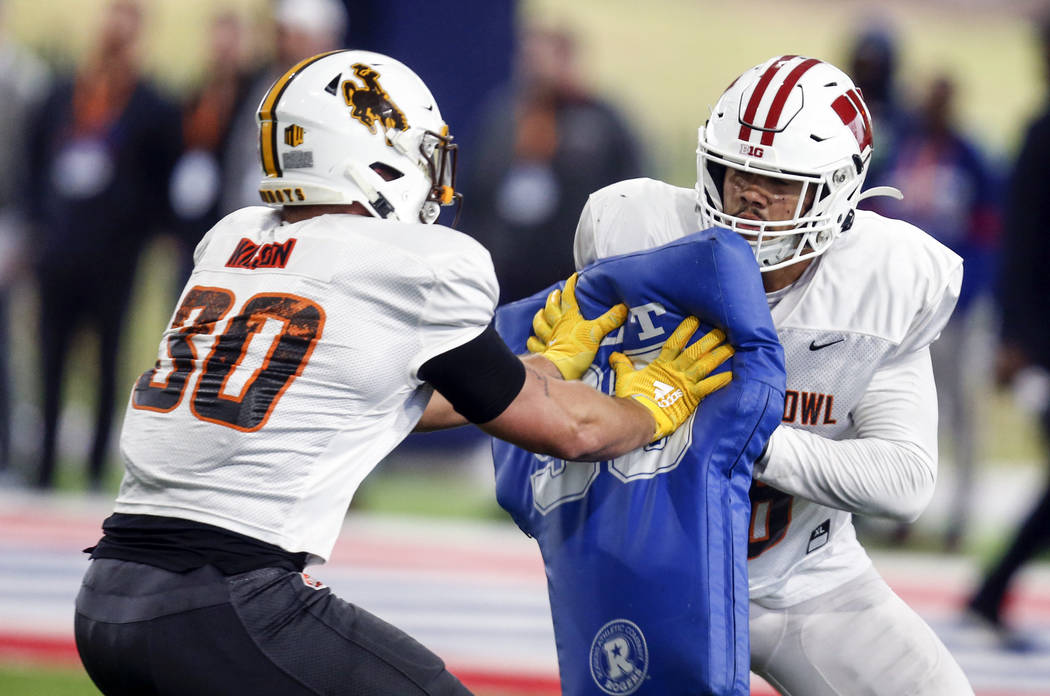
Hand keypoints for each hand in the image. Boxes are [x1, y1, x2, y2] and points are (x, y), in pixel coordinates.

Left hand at [527, 273, 627, 380]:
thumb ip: (610, 320)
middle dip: (552, 299)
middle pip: (551, 309)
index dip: (570, 286)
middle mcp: (557, 326)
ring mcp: (549, 338)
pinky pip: (535, 344)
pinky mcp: (544, 351)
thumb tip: (623, 307)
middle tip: (553, 293)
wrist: (563, 367)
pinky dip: (533, 341)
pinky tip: (531, 339)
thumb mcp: (597, 332)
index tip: (573, 277)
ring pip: (540, 324)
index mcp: (569, 318)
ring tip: (539, 312)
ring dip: (539, 317)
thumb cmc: (578, 348)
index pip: (569, 297)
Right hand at [610, 317, 733, 441]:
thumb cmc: (632, 398)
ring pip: (704, 366)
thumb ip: (623, 365)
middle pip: (695, 351)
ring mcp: (685, 383)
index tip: (695, 319)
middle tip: (722, 330)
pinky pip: (708, 387)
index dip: (685, 331)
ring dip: (718, 356)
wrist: (639, 417)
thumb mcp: (625, 379)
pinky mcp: (691, 397)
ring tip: (731, 347)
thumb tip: (614, 355)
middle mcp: (676, 371)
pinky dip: (719, 381)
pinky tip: (731, 375)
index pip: (675, 343)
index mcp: (661, 365)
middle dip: (708, 340)